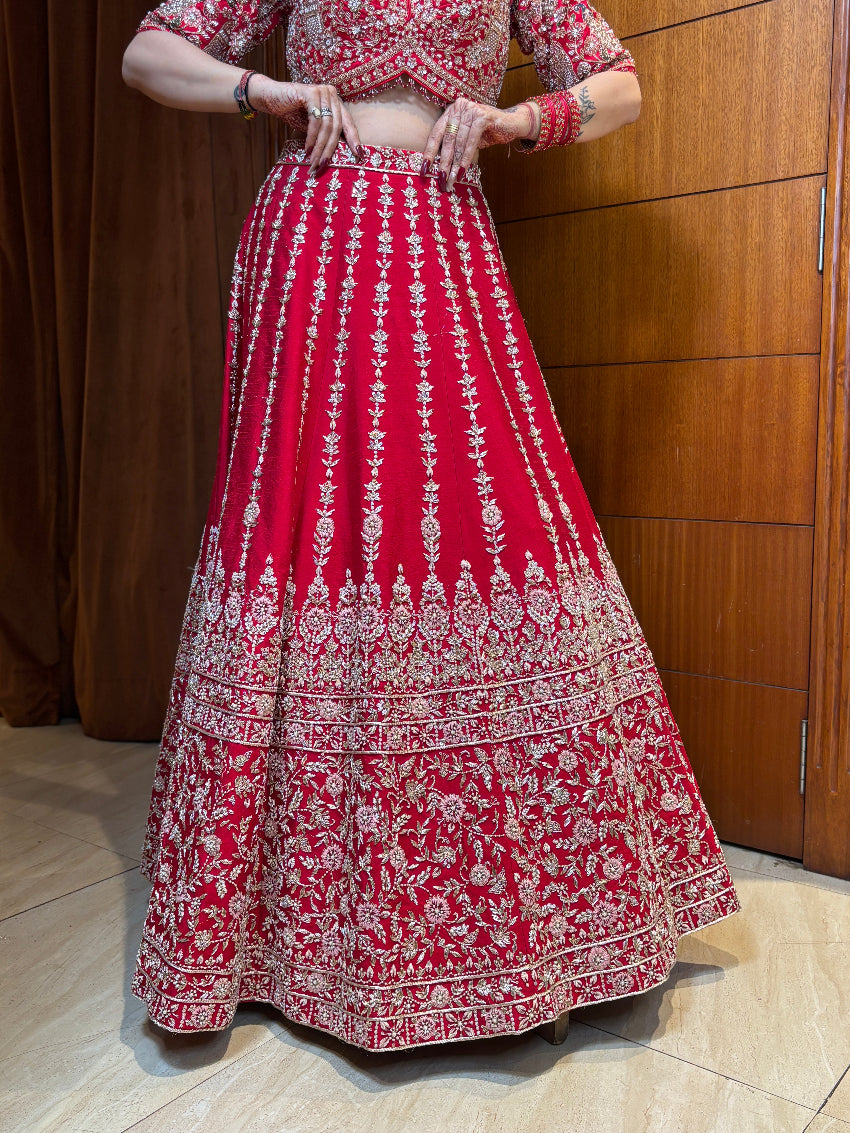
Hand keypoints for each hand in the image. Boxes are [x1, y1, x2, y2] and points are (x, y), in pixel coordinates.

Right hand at [248, 77, 363, 173]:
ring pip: (327, 125)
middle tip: (323, 166)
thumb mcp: (313, 126)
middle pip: (337, 127)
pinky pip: (316, 120)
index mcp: (335, 101)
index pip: (347, 123)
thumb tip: (335, 155)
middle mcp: (332, 94)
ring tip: (313, 161)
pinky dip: (312, 137)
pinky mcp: (311, 92)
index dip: (354, 139)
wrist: (270, 97)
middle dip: (330, 149)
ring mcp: (322, 91)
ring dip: (320, 146)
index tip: (359, 155)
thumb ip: (325, 134)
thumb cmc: (292, 112)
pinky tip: (307, 149)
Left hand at [421, 97, 538, 189]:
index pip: (436, 134)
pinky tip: (463, 171)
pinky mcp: (482, 116)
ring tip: (452, 180)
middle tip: (441, 180)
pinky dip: (466, 158)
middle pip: (447, 140)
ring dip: (455, 165)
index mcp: (451, 111)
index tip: (424, 170)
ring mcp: (471, 109)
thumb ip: (454, 146)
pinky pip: (471, 141)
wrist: (512, 124)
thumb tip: (439, 168)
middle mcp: (459, 107)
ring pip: (459, 142)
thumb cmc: (487, 133)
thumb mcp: (467, 139)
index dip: (429, 153)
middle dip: (444, 163)